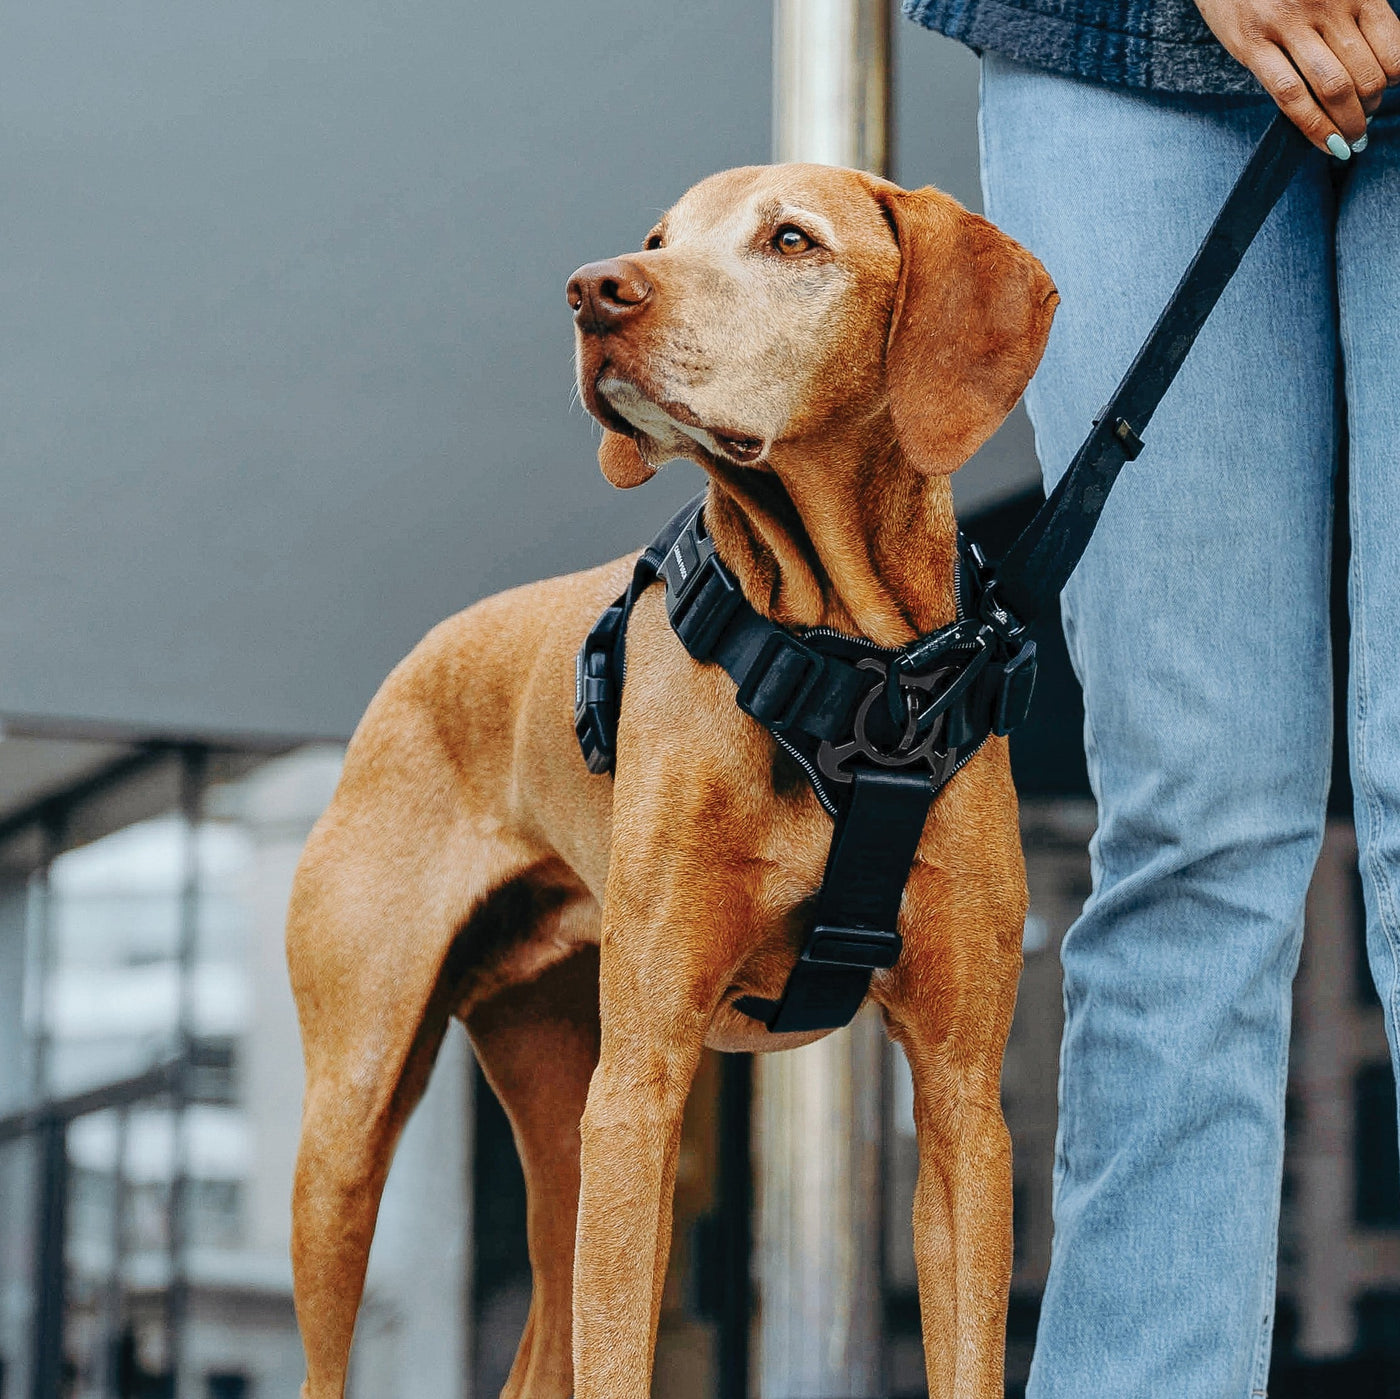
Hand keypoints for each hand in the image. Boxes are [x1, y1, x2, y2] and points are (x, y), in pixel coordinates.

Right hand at [1194, 0, 1399, 154]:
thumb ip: (1349, 17)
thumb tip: (1368, 69)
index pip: (1391, 47)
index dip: (1393, 80)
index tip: (1384, 93)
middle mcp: (1327, 4)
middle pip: (1365, 73)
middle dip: (1370, 108)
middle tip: (1363, 121)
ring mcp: (1289, 24)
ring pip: (1333, 88)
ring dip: (1347, 124)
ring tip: (1348, 139)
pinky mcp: (1252, 45)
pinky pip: (1290, 96)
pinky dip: (1314, 128)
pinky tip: (1326, 144)